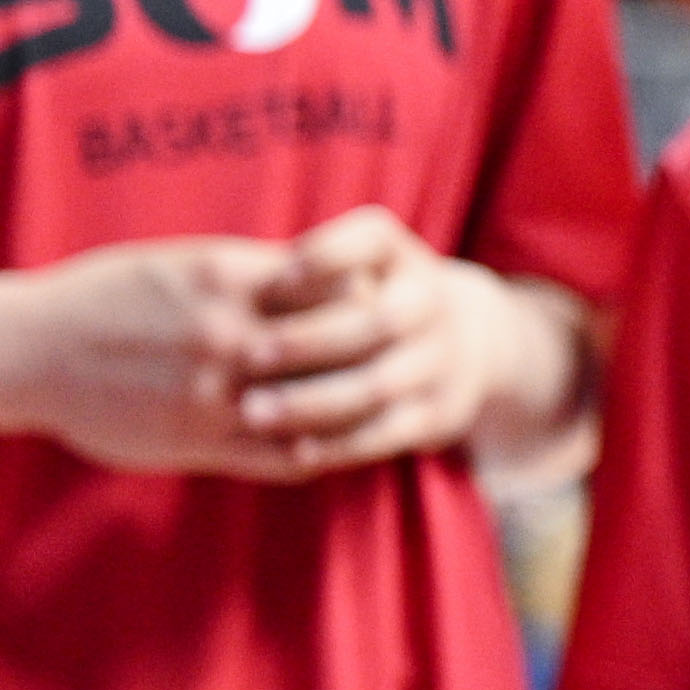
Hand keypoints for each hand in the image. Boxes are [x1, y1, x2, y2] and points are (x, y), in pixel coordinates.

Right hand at [4, 235, 358, 478]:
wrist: (30, 352)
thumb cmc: (108, 298)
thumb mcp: (182, 264)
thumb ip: (249, 272)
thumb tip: (318, 272)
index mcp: (228, 278)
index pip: (338, 282)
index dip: (368, 295)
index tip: (376, 303)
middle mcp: (228, 333)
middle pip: (342, 344)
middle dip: (375, 351)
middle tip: (395, 356)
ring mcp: (214, 392)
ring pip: (321, 406)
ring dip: (354, 407)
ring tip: (374, 405)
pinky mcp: (198, 442)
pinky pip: (281, 455)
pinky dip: (316, 450)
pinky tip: (328, 443)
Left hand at [232, 205, 566, 467]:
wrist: (465, 341)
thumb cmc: (370, 292)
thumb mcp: (349, 259)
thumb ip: (299, 267)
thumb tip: (223, 283)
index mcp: (401, 255)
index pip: (370, 241)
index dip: (323, 260)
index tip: (274, 278)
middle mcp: (430, 301)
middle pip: (373, 321)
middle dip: (309, 339)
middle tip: (248, 356)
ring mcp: (439, 360)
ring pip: (375, 385)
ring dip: (313, 401)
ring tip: (253, 411)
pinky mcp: (437, 414)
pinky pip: (385, 434)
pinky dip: (341, 443)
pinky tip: (294, 449)